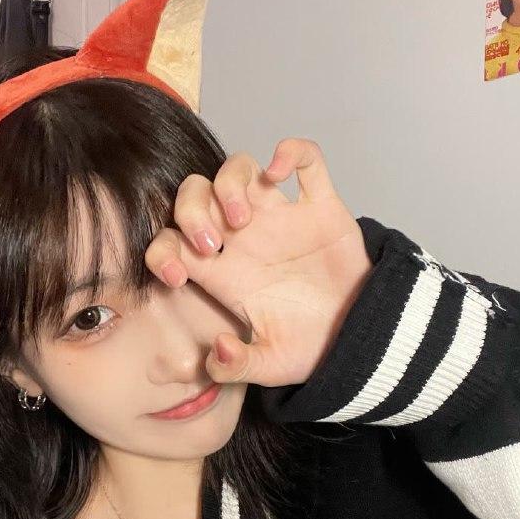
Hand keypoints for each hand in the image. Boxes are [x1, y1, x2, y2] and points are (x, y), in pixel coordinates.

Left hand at [144, 138, 373, 386]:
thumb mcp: (269, 366)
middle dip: (190, 210)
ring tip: (243, 219)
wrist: (358, 341)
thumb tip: (219, 350)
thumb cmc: (308, 349)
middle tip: (211, 243)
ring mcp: (280, 218)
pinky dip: (291, 152)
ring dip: (229, 182)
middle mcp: (244, 240)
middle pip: (195, 195)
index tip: (176, 275)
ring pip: (238, 169)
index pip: (171, 244)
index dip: (161, 252)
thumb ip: (237, 365)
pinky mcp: (320, 208)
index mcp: (223, 273)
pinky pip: (305, 160)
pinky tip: (282, 173)